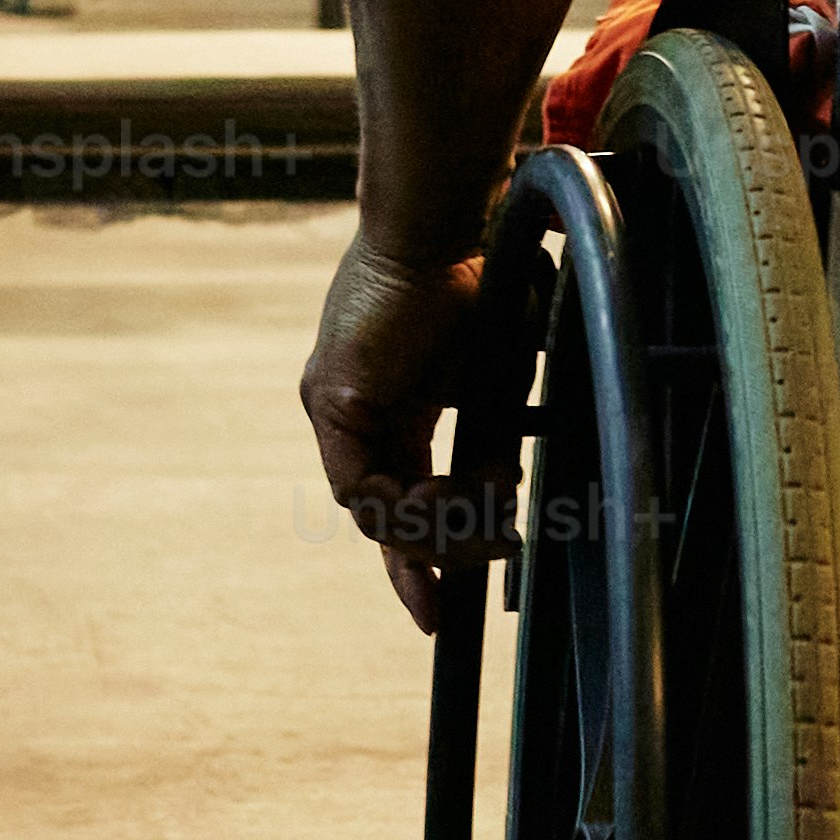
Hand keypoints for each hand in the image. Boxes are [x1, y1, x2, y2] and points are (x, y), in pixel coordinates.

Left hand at [301, 231, 498, 635]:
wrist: (450, 227)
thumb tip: (506, 492)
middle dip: (428, 561)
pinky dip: (409, 505)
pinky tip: (452, 495)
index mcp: (388, 406)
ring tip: (488, 518)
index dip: (416, 558)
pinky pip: (361, 488)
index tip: (437, 612)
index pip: (391, 499)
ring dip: (435, 528)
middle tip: (484, 566)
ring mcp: (334, 408)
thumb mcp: (493, 380)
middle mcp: (351, 414)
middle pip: (377, 519)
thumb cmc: (479, 281)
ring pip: (371, 513)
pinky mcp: (333, 401)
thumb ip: (493, 438)